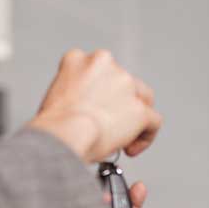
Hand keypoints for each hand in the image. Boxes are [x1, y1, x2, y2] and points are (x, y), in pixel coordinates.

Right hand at [28, 49, 161, 161]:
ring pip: (143, 100)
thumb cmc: (54, 125)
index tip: (95, 113)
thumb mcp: (56, 96)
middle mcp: (104, 64)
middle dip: (122, 106)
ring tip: (122, 140)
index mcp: (78, 59)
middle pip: (125, 83)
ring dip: (136, 119)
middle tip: (111, 128)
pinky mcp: (139, 108)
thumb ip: (75, 94)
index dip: (103, 95)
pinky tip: (132, 148)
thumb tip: (85, 111)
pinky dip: (146, 137)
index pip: (101, 72)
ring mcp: (125, 84)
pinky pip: (154, 122)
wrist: (64, 133)